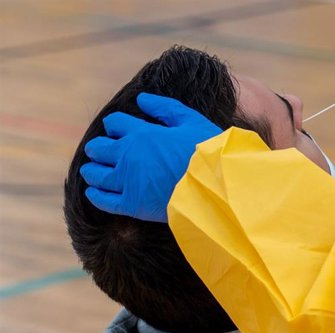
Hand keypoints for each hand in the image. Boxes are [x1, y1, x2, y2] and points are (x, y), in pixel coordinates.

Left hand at [80, 93, 221, 221]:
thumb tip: (141, 98)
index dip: (115, 126)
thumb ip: (165, 108)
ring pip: (95, 174)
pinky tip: (93, 192)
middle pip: (98, 148)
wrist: (215, 187)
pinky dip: (95, 195)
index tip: (118, 130)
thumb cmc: (207, 152)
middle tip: (101, 151)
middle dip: (99, 148)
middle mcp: (128, 156)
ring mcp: (127, 181)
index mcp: (141, 134)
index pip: (114, 123)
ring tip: (93, 171)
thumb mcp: (191, 122)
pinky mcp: (132, 204)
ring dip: (92, 170)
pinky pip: (104, 201)